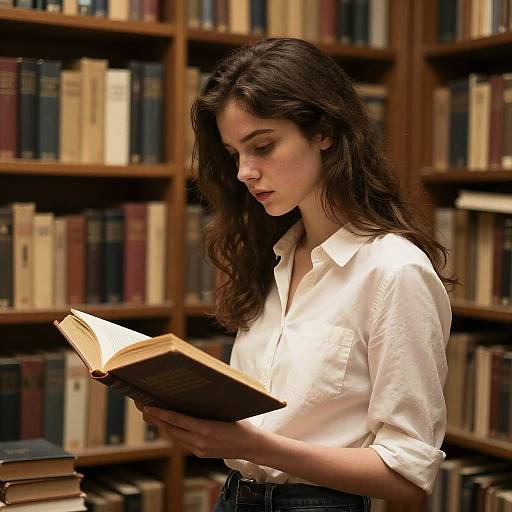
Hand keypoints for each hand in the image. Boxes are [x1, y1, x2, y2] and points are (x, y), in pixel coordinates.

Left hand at [141, 405, 264, 460]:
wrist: (251, 445)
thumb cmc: (241, 423)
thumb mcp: (225, 410)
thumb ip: (208, 406)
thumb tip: (192, 392)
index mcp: (205, 429)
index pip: (176, 420)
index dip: (160, 413)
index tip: (148, 406)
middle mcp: (199, 441)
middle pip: (170, 429)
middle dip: (155, 419)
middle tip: (143, 407)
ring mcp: (199, 449)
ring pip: (174, 437)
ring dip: (161, 426)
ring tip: (151, 415)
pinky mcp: (200, 453)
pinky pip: (182, 442)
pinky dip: (173, 432)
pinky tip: (168, 425)